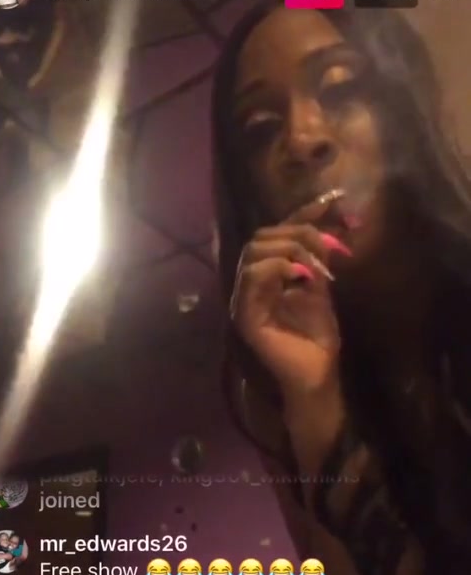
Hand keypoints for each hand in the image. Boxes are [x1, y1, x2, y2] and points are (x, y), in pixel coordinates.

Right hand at [230, 199, 342, 394]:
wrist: (317, 374)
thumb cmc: (318, 338)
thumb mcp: (321, 288)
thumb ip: (316, 259)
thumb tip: (327, 226)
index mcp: (267, 276)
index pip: (276, 233)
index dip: (301, 214)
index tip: (332, 200)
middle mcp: (250, 284)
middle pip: (262, 237)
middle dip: (298, 234)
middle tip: (328, 249)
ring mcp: (243, 299)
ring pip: (254, 252)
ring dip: (290, 250)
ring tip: (315, 268)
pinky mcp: (244, 314)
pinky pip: (252, 277)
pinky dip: (278, 268)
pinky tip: (302, 277)